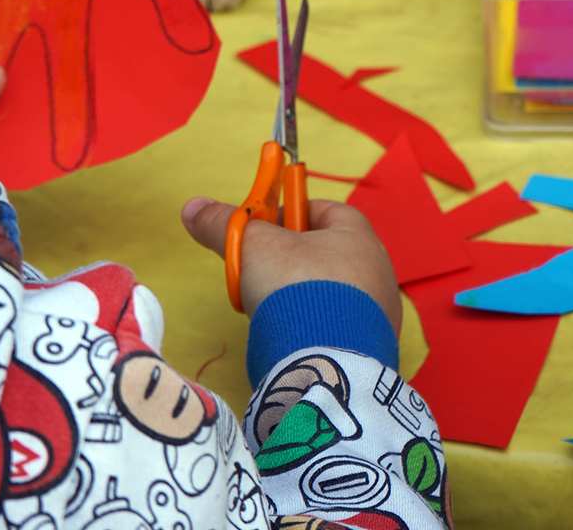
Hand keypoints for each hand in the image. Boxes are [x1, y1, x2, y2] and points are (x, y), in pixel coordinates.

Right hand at [181, 197, 402, 333]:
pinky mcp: (371, 349)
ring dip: (301, 297)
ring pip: (332, 294)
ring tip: (270, 311)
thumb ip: (223, 225)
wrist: (325, 364)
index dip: (289, 214)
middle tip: (259, 273)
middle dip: (290, 261)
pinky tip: (290, 339)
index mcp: (358, 238)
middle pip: (326, 254)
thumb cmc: (298, 291)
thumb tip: (193, 207)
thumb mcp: (253, 249)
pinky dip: (314, 328)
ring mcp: (379, 313)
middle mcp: (378, 272)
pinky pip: (339, 328)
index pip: (324, 210)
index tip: (261, 229)